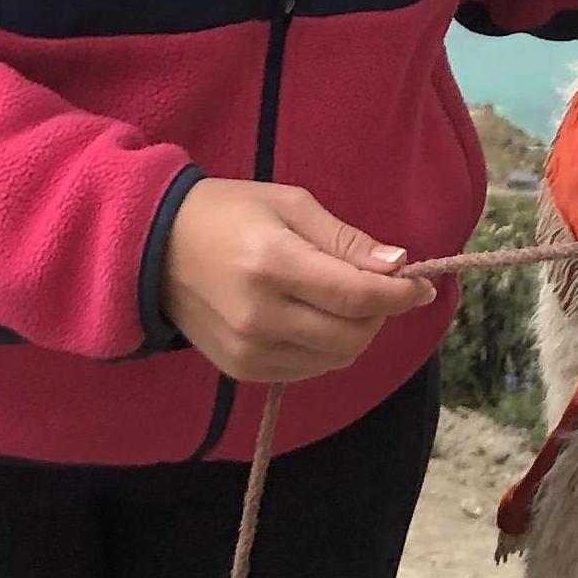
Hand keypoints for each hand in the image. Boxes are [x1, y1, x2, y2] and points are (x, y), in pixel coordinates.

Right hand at [162, 180, 435, 383]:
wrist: (155, 248)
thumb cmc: (230, 213)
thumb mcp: (290, 205)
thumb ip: (344, 240)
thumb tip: (398, 265)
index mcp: (274, 265)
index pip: (356, 297)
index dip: (400, 295)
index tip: (422, 284)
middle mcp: (260, 317)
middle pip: (352, 336)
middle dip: (380, 315)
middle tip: (381, 288)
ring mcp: (248, 351)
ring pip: (334, 360)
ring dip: (355, 334)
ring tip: (345, 301)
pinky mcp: (241, 372)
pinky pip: (307, 370)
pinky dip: (325, 348)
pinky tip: (315, 319)